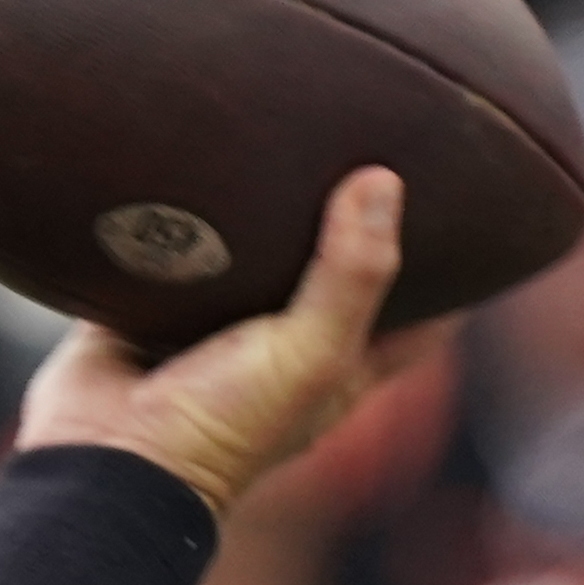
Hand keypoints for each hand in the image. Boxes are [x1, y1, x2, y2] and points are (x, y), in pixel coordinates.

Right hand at [11, 168, 437, 513]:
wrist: (105, 460)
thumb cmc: (222, 426)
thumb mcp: (310, 354)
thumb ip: (351, 275)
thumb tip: (382, 180)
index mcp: (338, 366)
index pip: (419, 319)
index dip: (455, 275)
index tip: (478, 208)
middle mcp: (281, 344)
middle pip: (334, 272)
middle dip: (354, 218)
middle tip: (378, 140)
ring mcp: (213, 325)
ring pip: (252, 254)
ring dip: (266, 206)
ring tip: (290, 125)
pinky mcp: (150, 305)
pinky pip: (173, 246)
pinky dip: (184, 210)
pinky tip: (196, 152)